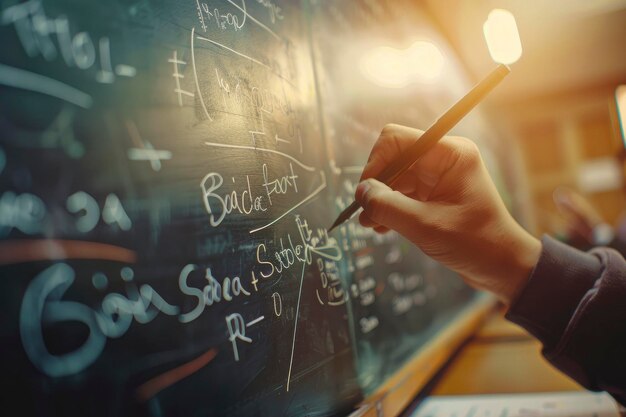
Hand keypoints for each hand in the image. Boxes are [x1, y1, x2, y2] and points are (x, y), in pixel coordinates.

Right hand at [355, 124, 540, 304]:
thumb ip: (388, 207)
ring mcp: (438, 176)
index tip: (366, 193)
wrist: (502, 266)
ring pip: (394, 177)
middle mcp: (443, 158)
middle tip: (365, 214)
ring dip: (380, 199)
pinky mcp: (434, 193)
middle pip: (393, 158)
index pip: (396, 140)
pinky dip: (390, 207)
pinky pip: (402, 192)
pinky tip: (382, 227)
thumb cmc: (474, 244)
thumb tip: (360, 193)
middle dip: (376, 185)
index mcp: (450, 154)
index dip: (375, 164)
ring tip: (371, 225)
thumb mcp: (425, 227)